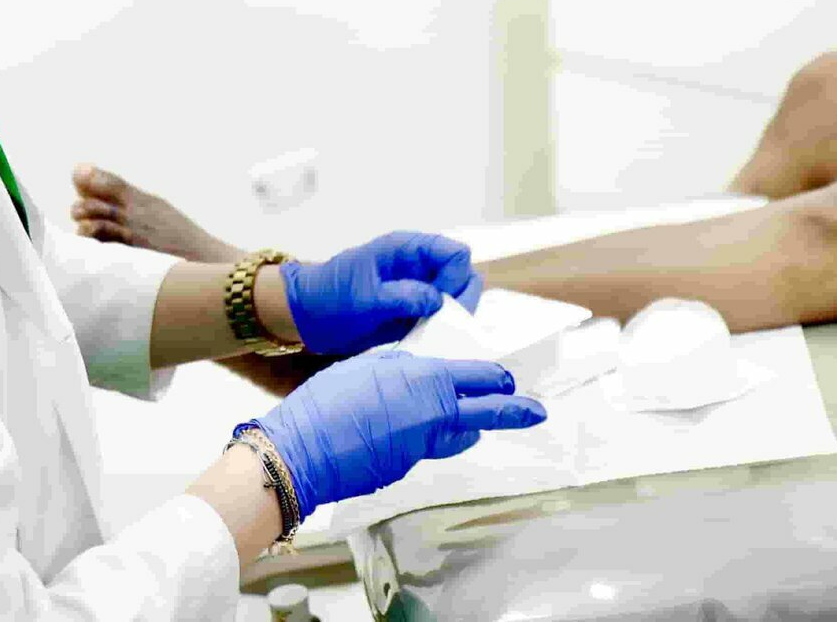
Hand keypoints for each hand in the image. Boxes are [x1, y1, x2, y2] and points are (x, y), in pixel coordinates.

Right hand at [252, 349, 546, 515]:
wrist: (301, 454)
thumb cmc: (326, 403)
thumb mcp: (367, 365)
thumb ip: (400, 366)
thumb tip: (416, 372)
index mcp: (426, 381)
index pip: (477, 377)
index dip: (495, 378)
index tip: (509, 379)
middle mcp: (433, 416)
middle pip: (485, 412)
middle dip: (513, 411)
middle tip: (535, 410)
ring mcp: (421, 448)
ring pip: (455, 435)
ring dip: (464, 427)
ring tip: (469, 420)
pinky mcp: (404, 470)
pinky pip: (422, 449)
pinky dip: (418, 439)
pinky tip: (393, 432)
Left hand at [279, 231, 483, 356]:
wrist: (306, 317)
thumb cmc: (329, 297)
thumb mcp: (364, 297)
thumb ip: (402, 296)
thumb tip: (439, 301)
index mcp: (407, 250)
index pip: (455, 253)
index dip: (455, 277)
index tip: (438, 301)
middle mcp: (419, 267)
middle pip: (464, 276)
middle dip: (459, 301)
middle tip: (438, 323)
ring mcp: (418, 289)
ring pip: (456, 299)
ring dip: (451, 319)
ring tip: (429, 334)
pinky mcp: (413, 312)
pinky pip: (440, 319)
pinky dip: (440, 331)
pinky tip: (425, 343)